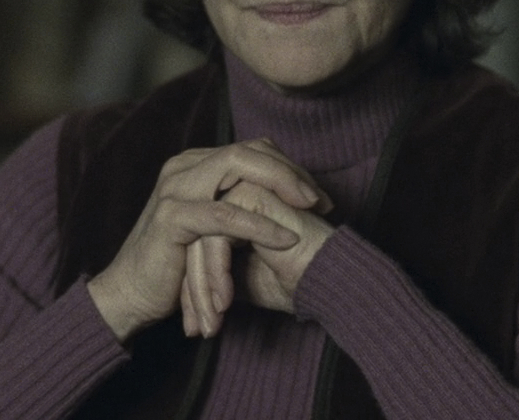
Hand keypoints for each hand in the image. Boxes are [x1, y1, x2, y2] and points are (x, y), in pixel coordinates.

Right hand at [86, 139, 331, 340]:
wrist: (131, 295)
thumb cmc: (175, 266)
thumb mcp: (212, 229)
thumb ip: (236, 205)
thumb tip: (286, 198)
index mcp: (194, 165)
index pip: (252, 149)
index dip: (289, 168)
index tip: (319, 198)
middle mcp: (183, 167)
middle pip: (248, 150)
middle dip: (291, 172)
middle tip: (322, 200)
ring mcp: (175, 188)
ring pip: (236, 167)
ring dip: (280, 186)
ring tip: (311, 210)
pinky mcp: (172, 217)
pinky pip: (223, 215)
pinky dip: (258, 225)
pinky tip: (285, 238)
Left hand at [182, 180, 335, 334]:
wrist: (332, 279)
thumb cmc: (294, 280)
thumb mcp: (241, 281)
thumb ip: (213, 272)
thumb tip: (185, 287)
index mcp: (230, 207)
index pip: (193, 245)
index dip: (191, 287)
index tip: (193, 325)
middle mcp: (232, 191)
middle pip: (192, 242)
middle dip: (191, 291)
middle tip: (196, 330)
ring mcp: (241, 189)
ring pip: (199, 241)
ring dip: (202, 289)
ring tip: (209, 325)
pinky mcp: (251, 196)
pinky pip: (216, 238)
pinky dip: (216, 275)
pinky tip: (224, 304)